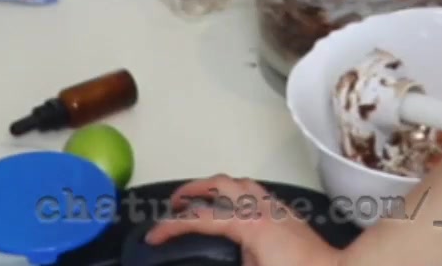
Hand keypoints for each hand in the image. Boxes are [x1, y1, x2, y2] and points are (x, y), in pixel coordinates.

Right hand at [144, 174, 345, 265]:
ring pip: (240, 183)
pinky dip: (236, 195)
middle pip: (220, 184)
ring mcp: (277, 208)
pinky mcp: (287, 214)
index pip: (201, 218)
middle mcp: (262, 208)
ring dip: (216, 187)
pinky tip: (234, 212)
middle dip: (193, 190)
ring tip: (201, 201)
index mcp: (249, 224)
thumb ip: (238, 260)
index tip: (154, 235)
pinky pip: (256, 193)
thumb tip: (234, 253)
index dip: (173, 226)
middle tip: (175, 204)